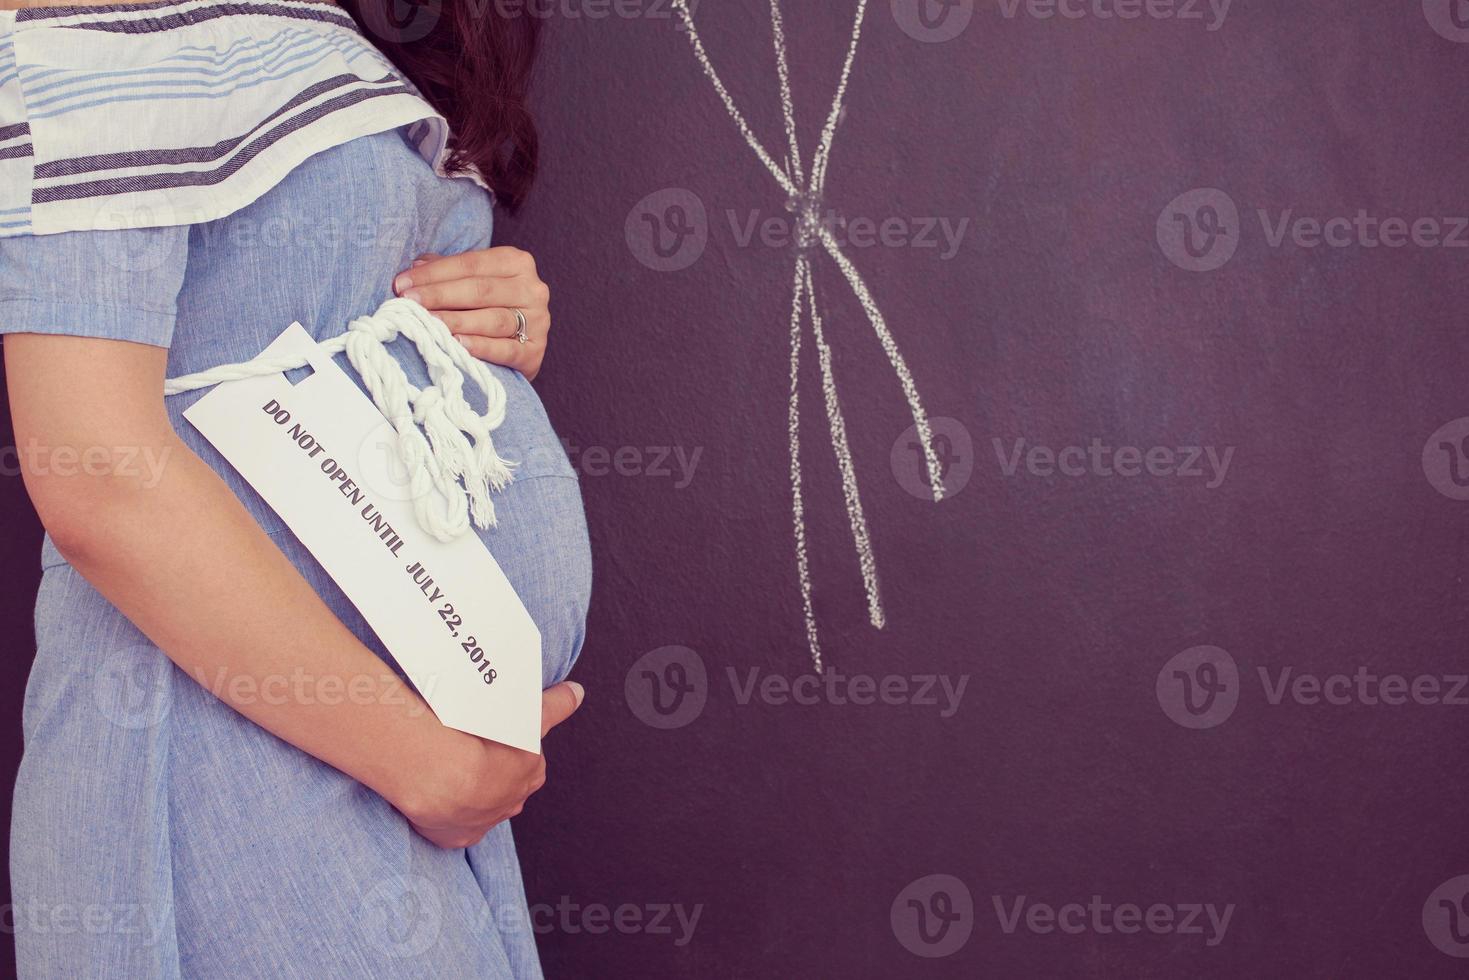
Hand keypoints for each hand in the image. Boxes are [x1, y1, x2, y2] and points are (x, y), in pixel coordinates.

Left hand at [393, 247, 550, 380]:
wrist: (520, 347)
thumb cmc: (488, 309)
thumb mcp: (472, 282)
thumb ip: (447, 271)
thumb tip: (415, 266)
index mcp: (517, 262)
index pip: (470, 264)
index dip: (434, 273)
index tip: (402, 284)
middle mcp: (533, 289)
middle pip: (481, 290)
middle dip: (440, 295)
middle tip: (408, 302)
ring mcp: (538, 321)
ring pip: (493, 319)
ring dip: (456, 321)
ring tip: (428, 323)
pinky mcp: (534, 353)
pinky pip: (506, 349)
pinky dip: (482, 347)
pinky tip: (458, 344)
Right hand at [394, 681, 583, 848]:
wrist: (446, 774)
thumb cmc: (487, 743)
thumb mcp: (529, 716)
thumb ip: (555, 705)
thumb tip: (577, 693)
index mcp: (530, 776)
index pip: (524, 761)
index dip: (508, 747)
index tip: (491, 736)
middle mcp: (511, 804)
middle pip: (501, 784)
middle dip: (488, 771)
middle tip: (466, 750)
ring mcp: (484, 823)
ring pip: (476, 805)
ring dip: (464, 791)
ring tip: (446, 769)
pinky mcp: (456, 836)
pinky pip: (451, 825)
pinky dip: (443, 812)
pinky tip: (434, 793)